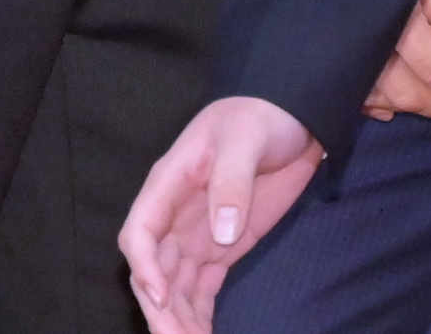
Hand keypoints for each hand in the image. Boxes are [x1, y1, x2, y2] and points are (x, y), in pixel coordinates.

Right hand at [117, 97, 326, 331]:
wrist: (290, 117)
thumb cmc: (259, 117)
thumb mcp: (245, 139)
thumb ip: (231, 181)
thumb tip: (222, 232)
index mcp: (169, 184)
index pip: (141, 233)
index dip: (145, 268)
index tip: (162, 298)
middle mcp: (174, 215)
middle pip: (154, 270)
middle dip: (161, 309)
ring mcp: (196, 235)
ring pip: (175, 287)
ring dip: (179, 320)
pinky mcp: (221, 249)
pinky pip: (201, 289)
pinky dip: (199, 316)